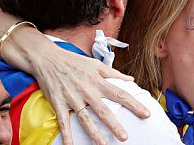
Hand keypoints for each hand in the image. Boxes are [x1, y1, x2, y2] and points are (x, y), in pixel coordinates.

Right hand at [31, 42, 149, 144]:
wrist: (48, 58)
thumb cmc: (73, 61)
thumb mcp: (96, 64)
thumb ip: (114, 73)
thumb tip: (130, 79)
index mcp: (98, 81)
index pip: (120, 94)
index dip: (134, 104)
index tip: (146, 114)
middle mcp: (87, 91)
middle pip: (103, 111)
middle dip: (114, 125)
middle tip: (125, 137)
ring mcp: (72, 98)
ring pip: (85, 119)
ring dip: (94, 133)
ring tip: (104, 144)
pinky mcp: (59, 103)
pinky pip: (64, 122)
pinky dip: (67, 135)